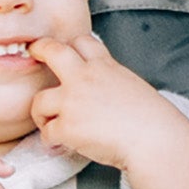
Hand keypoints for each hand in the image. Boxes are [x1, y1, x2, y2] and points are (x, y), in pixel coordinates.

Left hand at [24, 29, 188, 176]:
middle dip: (39, 49)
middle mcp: (84, 77)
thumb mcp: (132, 85)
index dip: (70, 46)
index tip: (64, 50)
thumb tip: (102, 94)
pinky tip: (60, 146)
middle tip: (34, 52)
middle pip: (52, 51)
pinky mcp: (67, 126)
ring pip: (39, 101)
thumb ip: (111, 82)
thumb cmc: (151, 119)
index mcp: (105, 66)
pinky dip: (51, 142)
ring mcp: (73, 101)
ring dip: (41, 114)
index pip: (81, 42)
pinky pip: (47, 133)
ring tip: (49, 124)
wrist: (154, 138)